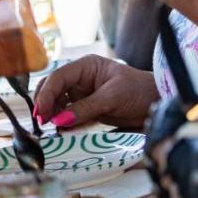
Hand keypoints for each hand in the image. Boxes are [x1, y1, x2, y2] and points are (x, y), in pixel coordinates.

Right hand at [32, 54, 158, 129]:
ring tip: (50, 130)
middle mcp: (80, 79)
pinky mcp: (87, 110)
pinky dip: (63, 123)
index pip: (58, 77)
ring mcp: (83, 95)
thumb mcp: (112, 97)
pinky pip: (69, 116)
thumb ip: (86, 108)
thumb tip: (59, 120)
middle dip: (45, 105)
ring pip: (58, 104)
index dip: (47, 94)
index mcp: (86, 66)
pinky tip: (61, 131)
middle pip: (53, 89)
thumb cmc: (138, 91)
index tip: (41, 112)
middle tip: (41, 123)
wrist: (156, 103)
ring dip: (52, 116)